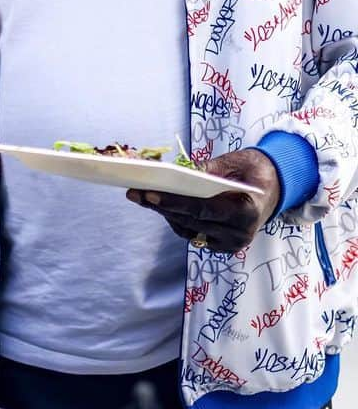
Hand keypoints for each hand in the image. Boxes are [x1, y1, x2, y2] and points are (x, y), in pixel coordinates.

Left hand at [126, 149, 281, 252]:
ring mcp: (231, 243)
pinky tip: (159, 205)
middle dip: (159, 205)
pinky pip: (191, 233)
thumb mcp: (234, 162)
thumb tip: (175, 172)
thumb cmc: (252, 170)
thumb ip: (207, 169)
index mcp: (246, 211)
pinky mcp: (221, 246)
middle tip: (134, 191)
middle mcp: (239, 233)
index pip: (203, 209)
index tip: (149, 193)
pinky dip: (175, 218)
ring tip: (141, 196)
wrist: (274, 187)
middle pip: (190, 220)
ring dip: (163, 213)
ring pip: (186, 228)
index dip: (174, 202)